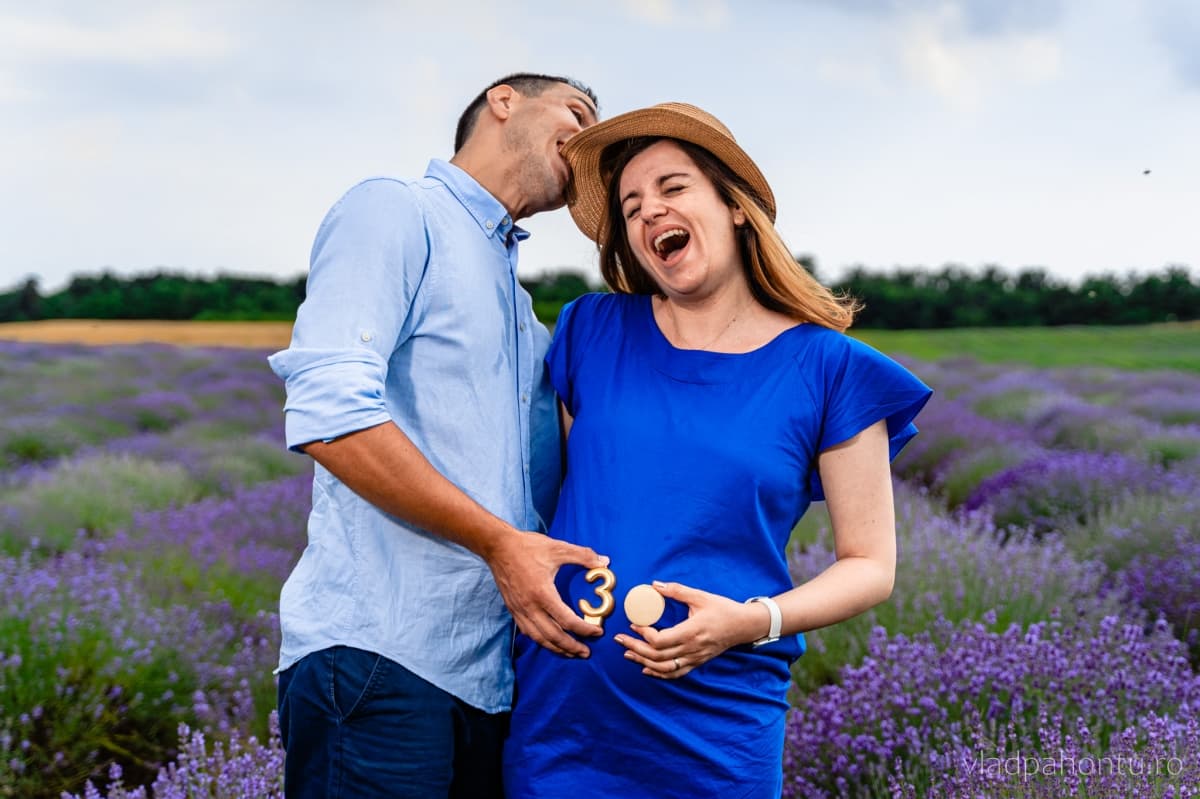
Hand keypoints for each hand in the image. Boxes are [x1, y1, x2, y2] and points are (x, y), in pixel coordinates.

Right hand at [486, 531, 609, 657]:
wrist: (498, 546)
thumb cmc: (528, 547)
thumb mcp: (559, 548)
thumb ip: (583, 556)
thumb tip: (604, 562)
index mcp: (543, 593)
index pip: (567, 621)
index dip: (584, 630)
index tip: (598, 633)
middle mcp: (530, 607)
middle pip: (553, 636)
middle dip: (572, 647)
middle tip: (586, 652)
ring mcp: (519, 610)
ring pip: (539, 638)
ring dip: (556, 648)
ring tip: (570, 653)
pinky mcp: (513, 609)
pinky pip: (528, 632)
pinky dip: (541, 640)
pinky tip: (549, 641)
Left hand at [614, 581, 765, 678]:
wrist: (743, 626)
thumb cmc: (722, 609)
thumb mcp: (700, 596)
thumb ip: (677, 591)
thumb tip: (654, 585)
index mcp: (691, 632)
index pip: (661, 640)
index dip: (643, 634)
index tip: (634, 623)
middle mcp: (691, 649)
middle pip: (657, 656)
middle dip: (635, 648)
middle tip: (619, 640)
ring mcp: (694, 658)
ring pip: (664, 668)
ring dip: (643, 662)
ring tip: (627, 654)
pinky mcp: (696, 662)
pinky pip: (675, 673)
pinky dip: (658, 674)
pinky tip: (646, 669)